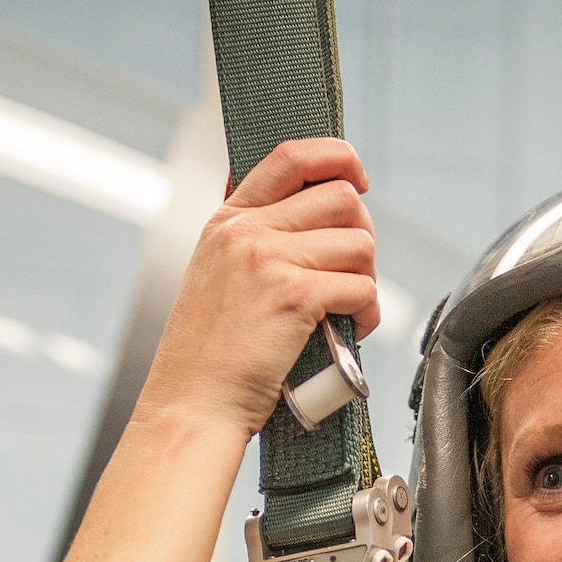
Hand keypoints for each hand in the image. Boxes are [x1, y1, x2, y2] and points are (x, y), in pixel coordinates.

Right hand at [138, 137, 380, 440]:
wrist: (192, 405)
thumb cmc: (209, 356)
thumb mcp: (217, 276)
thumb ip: (253, 240)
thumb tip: (311, 218)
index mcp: (228, 220)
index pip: (291, 156)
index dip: (337, 157)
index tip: (357, 177)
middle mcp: (247, 231)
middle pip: (342, 199)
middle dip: (362, 235)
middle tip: (352, 272)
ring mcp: (269, 260)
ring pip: (360, 244)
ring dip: (367, 278)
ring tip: (347, 308)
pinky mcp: (294, 297)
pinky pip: (361, 288)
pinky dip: (368, 313)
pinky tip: (350, 329)